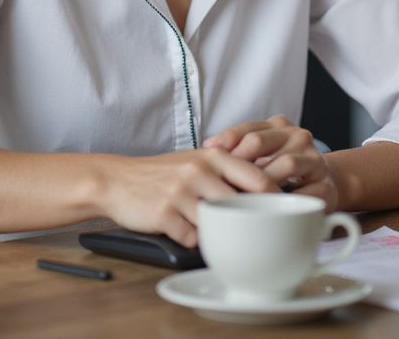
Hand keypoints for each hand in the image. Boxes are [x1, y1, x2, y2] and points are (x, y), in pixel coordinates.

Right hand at [99, 148, 279, 246]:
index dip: (274, 199)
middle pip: (241, 204)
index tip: (281, 214)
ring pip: (217, 224)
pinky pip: (192, 239)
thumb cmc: (163, 174)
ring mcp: (180, 193)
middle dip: (248, 221)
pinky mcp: (164, 214)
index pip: (257, 177)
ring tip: (215, 231)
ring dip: (217, 232)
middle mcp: (198, 171)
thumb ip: (227, 172)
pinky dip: (193, 241)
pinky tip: (185, 232)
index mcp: (212, 156)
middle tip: (254, 232)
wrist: (117, 180)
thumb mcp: (196, 162)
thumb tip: (268, 191)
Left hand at [203, 115, 338, 209]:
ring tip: (243, 195)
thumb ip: (239, 149)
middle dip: (239, 160)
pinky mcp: (326, 186)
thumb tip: (206, 150)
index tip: (208, 153)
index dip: (226, 140)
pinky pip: (305, 192)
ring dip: (262, 180)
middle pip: (261, 141)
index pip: (248, 128)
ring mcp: (314, 160)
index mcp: (279, 126)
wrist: (326, 182)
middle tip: (222, 178)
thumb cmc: (282, 169)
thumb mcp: (262, 153)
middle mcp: (298, 136)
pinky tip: (272, 208)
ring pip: (286, 163)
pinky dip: (287, 201)